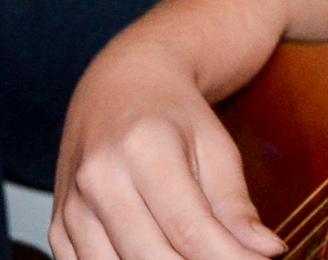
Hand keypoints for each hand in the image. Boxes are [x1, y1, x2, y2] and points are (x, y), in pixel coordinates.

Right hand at [53, 39, 282, 259]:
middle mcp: (98, 178)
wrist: (120, 85)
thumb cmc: (174, 116)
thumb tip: (268, 253)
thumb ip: (236, 206)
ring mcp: (72, 207)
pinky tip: (159, 255)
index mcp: (143, 148)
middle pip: (154, 259)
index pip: (190, 230)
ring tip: (198, 258)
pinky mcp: (59, 228)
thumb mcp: (215, 147)